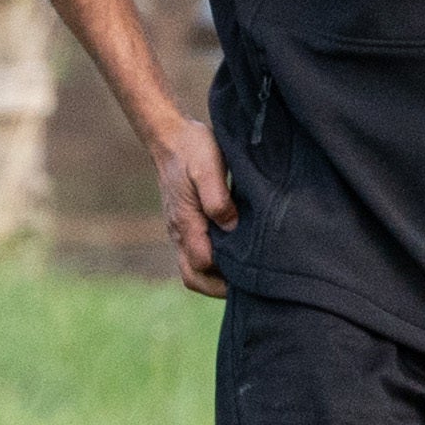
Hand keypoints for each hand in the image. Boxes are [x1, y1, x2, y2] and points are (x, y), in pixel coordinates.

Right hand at [150, 110, 234, 298]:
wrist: (172, 137)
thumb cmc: (194, 149)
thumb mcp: (208, 167)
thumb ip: (217, 198)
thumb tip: (231, 226)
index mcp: (185, 221)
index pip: (202, 263)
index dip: (226, 274)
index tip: (253, 275)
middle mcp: (179, 231)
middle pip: (193, 276)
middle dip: (219, 288)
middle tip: (252, 287)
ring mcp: (181, 230)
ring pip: (192, 268)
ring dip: (216, 278)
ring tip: (248, 277)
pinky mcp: (186, 224)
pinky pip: (196, 254)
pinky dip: (213, 265)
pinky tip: (236, 258)